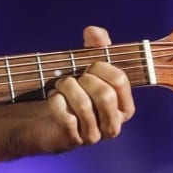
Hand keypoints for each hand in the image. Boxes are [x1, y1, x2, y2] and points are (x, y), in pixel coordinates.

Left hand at [14, 25, 134, 154]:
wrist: (47, 120)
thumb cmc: (75, 93)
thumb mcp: (88, 67)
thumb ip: (96, 46)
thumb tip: (94, 31)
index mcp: (125, 107)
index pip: (119, 80)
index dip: (100, 67)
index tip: (87, 67)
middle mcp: (114, 124)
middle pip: (104, 93)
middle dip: (82, 79)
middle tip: (71, 78)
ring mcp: (95, 136)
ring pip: (84, 104)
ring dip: (66, 88)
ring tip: (60, 87)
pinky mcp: (73, 141)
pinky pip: (66, 117)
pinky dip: (56, 101)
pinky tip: (54, 99)